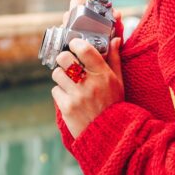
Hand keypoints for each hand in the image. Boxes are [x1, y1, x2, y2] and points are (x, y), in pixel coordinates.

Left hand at [53, 0, 124, 138]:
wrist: (109, 135)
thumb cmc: (114, 105)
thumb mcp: (119, 82)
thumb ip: (115, 59)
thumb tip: (116, 39)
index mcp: (104, 75)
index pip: (85, 49)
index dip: (75, 43)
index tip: (74, 44)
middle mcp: (90, 84)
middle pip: (64, 58)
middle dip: (63, 58)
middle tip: (67, 63)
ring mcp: (77, 96)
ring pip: (56, 74)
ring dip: (61, 77)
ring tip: (69, 83)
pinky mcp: (67, 107)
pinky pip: (55, 91)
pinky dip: (60, 93)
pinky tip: (70, 98)